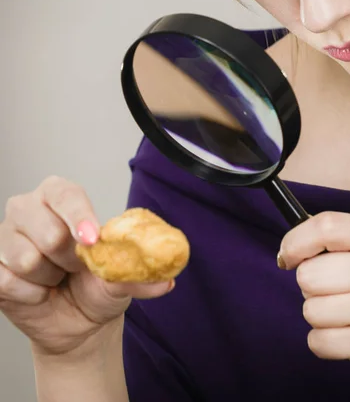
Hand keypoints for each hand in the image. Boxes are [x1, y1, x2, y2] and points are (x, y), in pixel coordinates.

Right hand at [0, 176, 173, 355]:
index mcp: (60, 196)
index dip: (78, 216)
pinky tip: (40, 291)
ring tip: (57, 277)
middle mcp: (28, 208)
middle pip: (47, 231)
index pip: (64, 194)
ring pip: (27, 258)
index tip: (93, 239)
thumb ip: (138, 273)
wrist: (79, 322)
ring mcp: (5, 236)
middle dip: (69, 259)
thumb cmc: (98, 286)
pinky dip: (33, 295)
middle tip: (76, 267)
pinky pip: (9, 281)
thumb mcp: (122, 278)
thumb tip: (166, 277)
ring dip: (51, 278)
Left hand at [278, 211, 349, 399]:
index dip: (295, 242)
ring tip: (346, 317)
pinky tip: (348, 338)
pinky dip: (323, 343)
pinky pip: (318, 340)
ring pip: (310, 309)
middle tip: (338, 295)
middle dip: (311, 289)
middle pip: (309, 273)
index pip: (326, 226)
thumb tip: (288, 248)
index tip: (287, 257)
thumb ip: (332, 242)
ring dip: (319, 318)